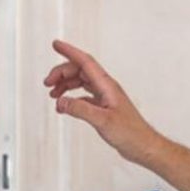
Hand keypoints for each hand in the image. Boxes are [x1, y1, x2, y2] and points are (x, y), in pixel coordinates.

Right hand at [45, 40, 165, 165]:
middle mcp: (106, 88)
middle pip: (80, 70)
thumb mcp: (102, 120)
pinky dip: (73, 98)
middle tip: (47, 82)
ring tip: (53, 94)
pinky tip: (67, 105)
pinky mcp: (104, 107)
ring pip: (82, 82)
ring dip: (66, 84)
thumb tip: (61, 102)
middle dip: (62, 73)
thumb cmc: (130, 133)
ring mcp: (105, 97)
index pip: (85, 62)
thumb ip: (80, 110)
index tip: (56, 45)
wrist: (142, 145)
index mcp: (107, 86)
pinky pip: (85, 96)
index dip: (69, 51)